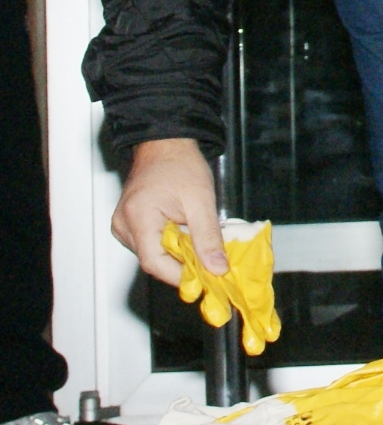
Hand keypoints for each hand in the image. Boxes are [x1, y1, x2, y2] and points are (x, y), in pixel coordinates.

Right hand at [112, 137, 225, 285]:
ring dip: (178, 256)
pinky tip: (188, 239)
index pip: (154, 262)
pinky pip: (151, 244)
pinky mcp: (130, 224)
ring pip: (153, 255)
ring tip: (202, 247)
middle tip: (211, 266)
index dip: (180, 275)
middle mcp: (124, 225)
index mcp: (137, 217)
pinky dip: (171, 246)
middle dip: (184, 266)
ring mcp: (124, 225)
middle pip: (153, 261)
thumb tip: (217, 268)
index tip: (205, 280)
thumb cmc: (180, 165)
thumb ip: (208, 237)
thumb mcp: (201, 201)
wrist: (166, 144)